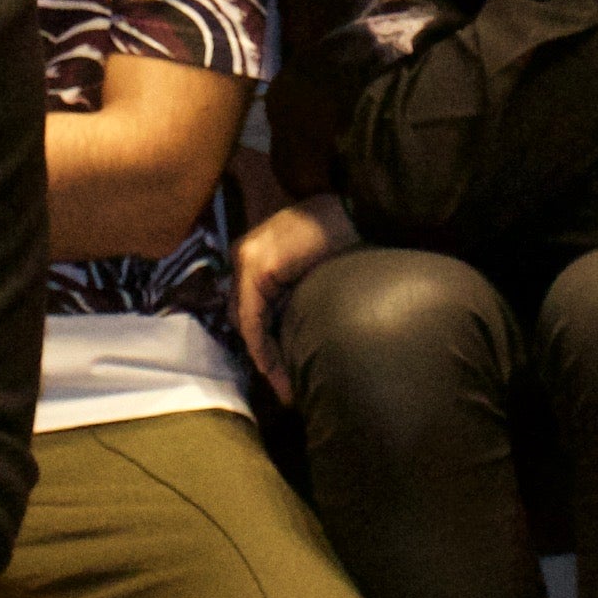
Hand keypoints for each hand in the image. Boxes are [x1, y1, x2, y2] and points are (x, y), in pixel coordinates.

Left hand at [236, 194, 355, 388]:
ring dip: (264, 358)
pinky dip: (261, 348)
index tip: (283, 369)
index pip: (249, 304)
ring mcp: (247, 260)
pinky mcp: (258, 270)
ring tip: (284, 387)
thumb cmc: (342, 233)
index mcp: (254, 251)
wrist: (354, 211)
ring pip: (246, 322)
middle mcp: (243, 254)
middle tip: (284, 384)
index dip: (263, 338)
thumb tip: (293, 322)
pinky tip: (275, 371)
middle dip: (262, 352)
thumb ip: (293, 285)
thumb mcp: (309, 264)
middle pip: (243, 315)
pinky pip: (253, 321)